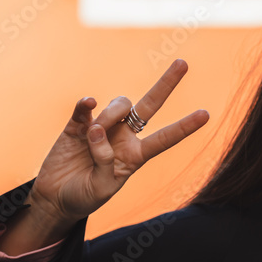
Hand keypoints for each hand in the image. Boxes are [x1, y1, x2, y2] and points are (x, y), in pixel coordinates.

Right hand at [27, 59, 208, 228]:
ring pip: (118, 106)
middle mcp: (123, 137)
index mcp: (136, 156)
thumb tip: (97, 130)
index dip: (184, 127)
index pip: (165, 138)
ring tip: (93, 136)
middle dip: (166, 84)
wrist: (55, 198)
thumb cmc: (84, 196)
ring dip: (110, 116)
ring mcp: (101, 127)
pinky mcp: (77, 125)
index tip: (206, 114)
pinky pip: (86, 108)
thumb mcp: (102, 188)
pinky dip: (87, 104)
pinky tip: (88, 104)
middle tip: (183, 63)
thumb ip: (104, 161)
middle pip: (149, 105)